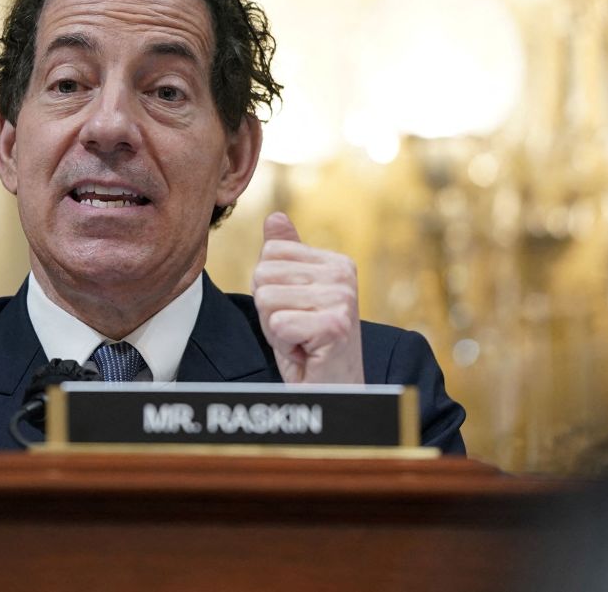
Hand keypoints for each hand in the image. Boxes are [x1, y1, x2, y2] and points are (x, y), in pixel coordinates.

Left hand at [252, 212, 363, 384]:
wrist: (332, 389)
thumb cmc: (310, 345)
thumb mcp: (294, 295)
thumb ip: (288, 255)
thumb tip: (275, 217)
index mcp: (335, 262)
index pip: (270, 253)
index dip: (269, 287)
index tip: (294, 310)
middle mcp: (343, 274)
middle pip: (264, 274)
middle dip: (269, 309)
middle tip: (296, 329)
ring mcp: (342, 299)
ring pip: (266, 299)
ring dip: (275, 328)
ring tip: (300, 339)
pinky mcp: (335, 325)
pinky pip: (278, 324)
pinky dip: (283, 344)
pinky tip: (305, 351)